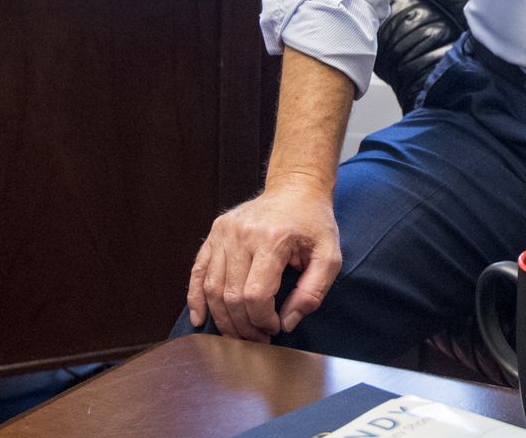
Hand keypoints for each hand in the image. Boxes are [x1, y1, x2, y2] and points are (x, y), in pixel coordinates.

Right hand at [186, 180, 340, 341]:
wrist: (296, 188)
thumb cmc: (314, 223)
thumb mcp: (329, 255)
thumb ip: (313, 291)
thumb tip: (287, 322)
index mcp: (271, 239)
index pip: (256, 294)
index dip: (263, 320)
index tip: (276, 327)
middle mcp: (242, 234)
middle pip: (231, 296)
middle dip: (244, 326)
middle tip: (258, 338)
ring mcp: (224, 233)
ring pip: (212, 288)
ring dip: (223, 319)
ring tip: (239, 333)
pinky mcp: (215, 233)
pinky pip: (198, 271)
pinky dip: (196, 298)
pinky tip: (201, 319)